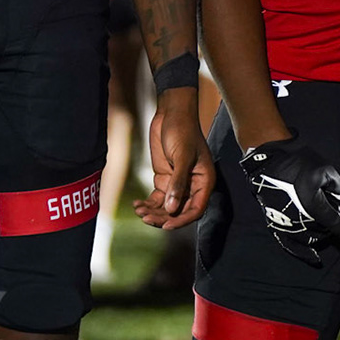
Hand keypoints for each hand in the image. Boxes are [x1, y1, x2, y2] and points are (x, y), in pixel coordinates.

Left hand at [133, 91, 214, 229]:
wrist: (171, 113)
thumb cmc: (182, 131)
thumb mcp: (182, 156)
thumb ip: (178, 183)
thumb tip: (171, 209)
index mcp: (204, 181)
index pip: (196, 209)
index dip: (182, 220)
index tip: (166, 225)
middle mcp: (192, 185)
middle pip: (179, 211)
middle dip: (163, 217)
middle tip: (145, 217)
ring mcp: (177, 183)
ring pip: (166, 207)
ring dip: (153, 212)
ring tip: (139, 211)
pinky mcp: (165, 178)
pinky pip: (157, 198)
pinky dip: (147, 203)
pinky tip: (136, 204)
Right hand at [237, 135, 339, 267]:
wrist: (267, 164)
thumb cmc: (297, 165)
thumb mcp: (325, 170)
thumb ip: (339, 187)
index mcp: (314, 207)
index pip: (339, 226)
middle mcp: (302, 221)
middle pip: (326, 231)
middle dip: (335, 225)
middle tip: (337, 211)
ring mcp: (288, 226)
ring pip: (313, 238)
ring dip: (322, 231)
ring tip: (322, 217)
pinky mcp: (277, 226)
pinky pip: (292, 246)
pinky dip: (305, 253)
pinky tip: (314, 258)